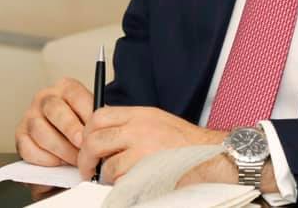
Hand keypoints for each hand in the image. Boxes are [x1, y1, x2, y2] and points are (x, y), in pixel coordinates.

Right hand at [15, 77, 93, 166]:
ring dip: (60, 149)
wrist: (67, 140)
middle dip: (71, 130)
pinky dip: (44, 159)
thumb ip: (96, 122)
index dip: (85, 114)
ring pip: (40, 130)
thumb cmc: (81, 127)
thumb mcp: (92, 118)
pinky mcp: (20, 135)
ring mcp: (30, 115)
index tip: (93, 131)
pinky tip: (58, 162)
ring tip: (74, 159)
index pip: (75, 95)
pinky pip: (28, 148)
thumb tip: (101, 133)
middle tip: (83, 146)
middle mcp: (45, 98)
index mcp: (66, 88)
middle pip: (55, 110)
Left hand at [77, 106, 225, 182]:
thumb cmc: (187, 143)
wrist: (211, 155)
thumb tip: (106, 133)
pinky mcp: (146, 170)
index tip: (87, 144)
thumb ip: (131, 123)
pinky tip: (128, 183)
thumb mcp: (157, 120)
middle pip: (94, 139)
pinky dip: (120, 185)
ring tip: (113, 178)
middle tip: (88, 168)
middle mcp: (139, 128)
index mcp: (140, 114)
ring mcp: (142, 149)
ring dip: (105, 175)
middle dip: (86, 158)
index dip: (87, 131)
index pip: (99, 115)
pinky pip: (121, 180)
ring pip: (106, 164)